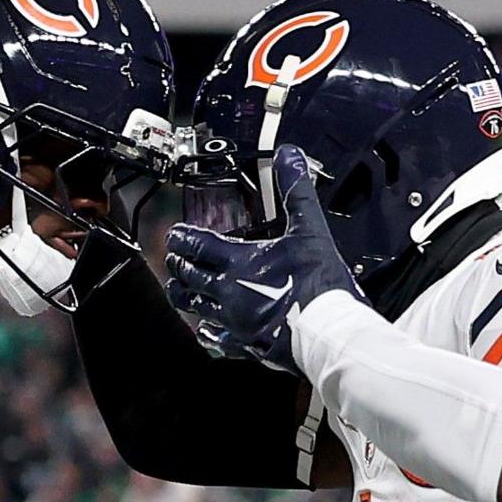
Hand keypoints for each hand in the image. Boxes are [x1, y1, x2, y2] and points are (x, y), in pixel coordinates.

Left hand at [164, 145, 363, 373]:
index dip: (182, 237)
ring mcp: (235, 321)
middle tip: (173, 258)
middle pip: (190, 276)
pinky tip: (206, 331)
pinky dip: (208, 333)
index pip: (198, 244)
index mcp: (239, 261)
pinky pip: (218, 339)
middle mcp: (229, 292)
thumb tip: (288, 157)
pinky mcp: (246, 344)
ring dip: (183, 296)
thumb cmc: (319, 284)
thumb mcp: (310, 229)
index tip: (174, 234)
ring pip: (195, 307)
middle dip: (179, 264)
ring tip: (177, 289)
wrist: (328, 331)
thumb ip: (296, 191)